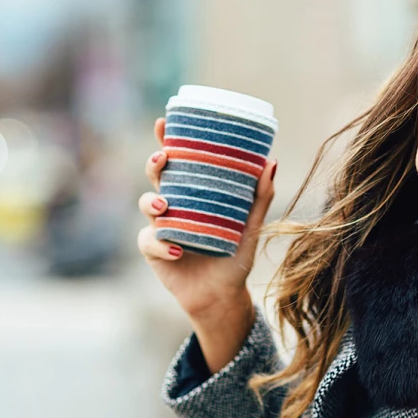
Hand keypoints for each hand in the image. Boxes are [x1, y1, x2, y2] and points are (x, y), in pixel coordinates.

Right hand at [136, 117, 276, 326]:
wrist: (223, 295)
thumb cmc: (235, 257)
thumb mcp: (250, 226)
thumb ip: (260, 197)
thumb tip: (271, 162)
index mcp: (193, 193)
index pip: (177, 162)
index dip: (165, 140)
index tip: (163, 122)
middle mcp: (174, 205)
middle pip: (155, 177)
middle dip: (154, 164)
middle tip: (162, 159)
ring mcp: (160, 227)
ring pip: (146, 205)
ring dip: (151, 202)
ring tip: (164, 206)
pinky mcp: (153, 251)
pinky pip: (149, 241)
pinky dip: (161, 244)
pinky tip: (177, 250)